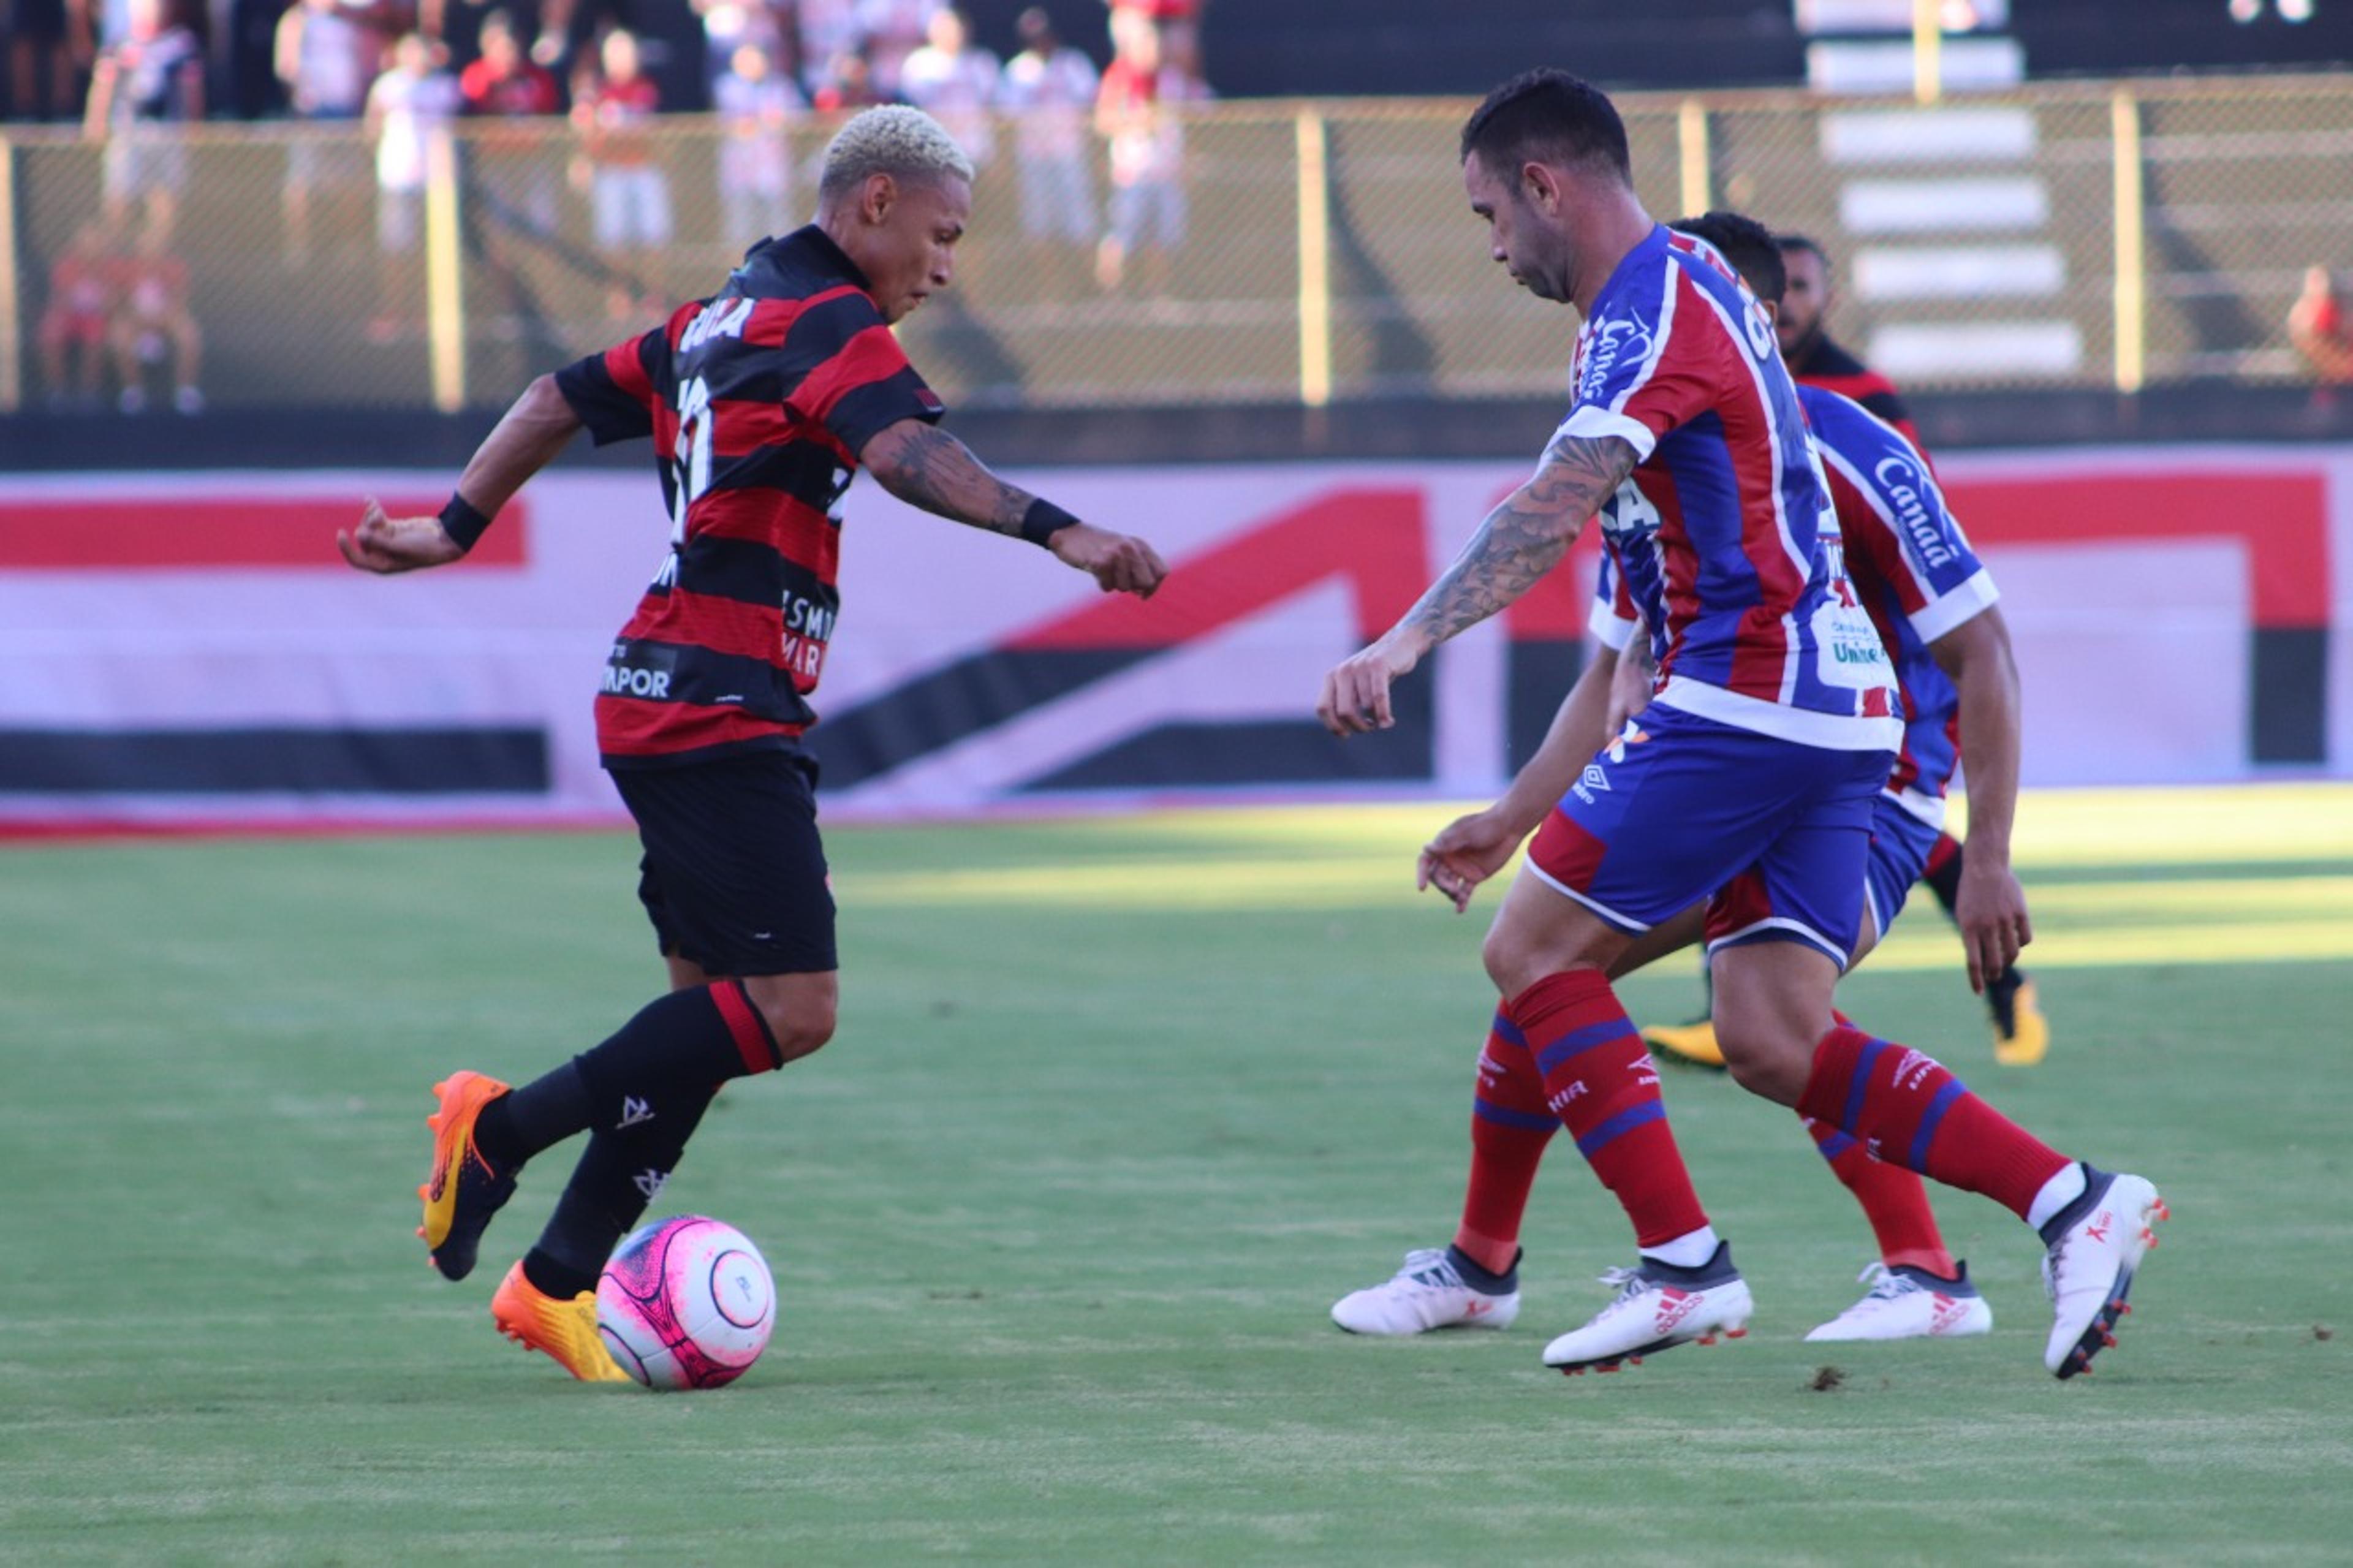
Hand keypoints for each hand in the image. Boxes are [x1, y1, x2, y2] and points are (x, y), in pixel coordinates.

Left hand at [337, 497, 466, 573]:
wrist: (444, 538)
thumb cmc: (424, 548)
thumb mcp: (400, 546)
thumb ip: (378, 541)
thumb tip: (357, 534)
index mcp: (382, 565)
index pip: (357, 559)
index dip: (346, 548)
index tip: (342, 533)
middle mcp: (382, 554)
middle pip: (363, 538)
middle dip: (367, 525)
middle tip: (379, 517)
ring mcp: (387, 540)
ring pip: (369, 526)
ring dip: (371, 516)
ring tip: (378, 509)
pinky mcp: (392, 528)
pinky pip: (377, 518)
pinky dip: (373, 508)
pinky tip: (369, 499)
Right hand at [1050, 522, 1166, 597]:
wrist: (1070, 535)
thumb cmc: (1100, 548)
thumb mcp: (1125, 553)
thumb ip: (1140, 569)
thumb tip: (1145, 594)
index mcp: (1141, 545)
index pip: (1162, 573)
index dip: (1154, 587)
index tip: (1141, 593)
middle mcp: (1131, 547)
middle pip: (1147, 582)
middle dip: (1135, 587)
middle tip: (1121, 579)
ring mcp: (1115, 553)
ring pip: (1125, 587)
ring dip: (1114, 584)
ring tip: (1105, 570)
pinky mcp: (1099, 561)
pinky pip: (1107, 587)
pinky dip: (1102, 584)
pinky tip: (1095, 570)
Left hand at [1317, 632, 1424, 736]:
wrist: (1399, 644)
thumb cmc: (1375, 673)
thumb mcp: (1355, 685)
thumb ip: (1345, 702)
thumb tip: (1340, 731)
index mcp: (1332, 677)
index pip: (1323, 709)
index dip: (1333, 726)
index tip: (1346, 735)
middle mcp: (1343, 671)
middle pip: (1345, 712)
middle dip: (1358, 727)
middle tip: (1369, 727)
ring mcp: (1360, 667)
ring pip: (1366, 707)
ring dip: (1376, 719)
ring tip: (1383, 719)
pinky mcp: (1378, 665)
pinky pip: (1379, 697)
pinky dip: (1383, 714)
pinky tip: (1388, 722)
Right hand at [1416, 806, 1525, 913]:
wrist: (1509, 828)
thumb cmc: (1486, 825)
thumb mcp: (1467, 833)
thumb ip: (1448, 843)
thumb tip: (1426, 848)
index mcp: (1443, 845)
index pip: (1426, 861)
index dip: (1421, 874)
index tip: (1422, 888)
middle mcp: (1450, 858)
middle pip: (1438, 877)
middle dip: (1442, 885)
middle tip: (1451, 890)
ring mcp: (1462, 869)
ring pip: (1450, 885)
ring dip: (1451, 893)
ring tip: (1459, 898)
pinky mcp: (1475, 876)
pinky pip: (1465, 891)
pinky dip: (1462, 901)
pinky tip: (1460, 910)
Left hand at [1954, 853, 2032, 993]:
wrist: (1985, 866)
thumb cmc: (1971, 893)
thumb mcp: (1963, 915)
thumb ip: (1971, 938)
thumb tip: (1981, 962)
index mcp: (1968, 927)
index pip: (1973, 962)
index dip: (1976, 980)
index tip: (1978, 991)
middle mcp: (1987, 925)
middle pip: (1994, 961)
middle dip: (1993, 973)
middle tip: (1993, 976)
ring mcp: (2005, 919)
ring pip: (2012, 952)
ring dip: (2008, 961)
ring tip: (2004, 962)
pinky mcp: (2020, 912)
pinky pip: (2025, 938)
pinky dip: (2021, 944)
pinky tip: (2016, 944)